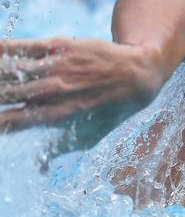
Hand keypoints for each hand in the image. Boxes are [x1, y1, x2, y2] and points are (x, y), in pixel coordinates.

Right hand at [0, 37, 163, 144]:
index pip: (11, 121)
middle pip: (4, 94)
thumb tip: (36, 170)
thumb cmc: (112, 109)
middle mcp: (54, 91)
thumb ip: (58, 149)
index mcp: (57, 116)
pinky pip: (24, 47)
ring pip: (10, 70)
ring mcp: (57, 67)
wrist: (139, 73)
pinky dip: (2, 49)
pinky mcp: (61, 46)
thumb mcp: (90, 137)